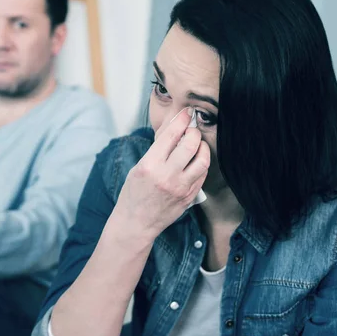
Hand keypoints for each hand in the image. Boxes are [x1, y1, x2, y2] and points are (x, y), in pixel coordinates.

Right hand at [113, 108, 209, 238]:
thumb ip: (157, 150)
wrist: (136, 223)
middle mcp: (167, 176)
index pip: (171, 135)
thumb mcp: (139, 167)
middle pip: (191, 144)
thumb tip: (174, 130)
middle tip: (191, 130)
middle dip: (193, 132)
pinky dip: (202, 163)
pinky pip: (202, 175)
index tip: (187, 113)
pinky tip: (196, 161)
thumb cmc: (133, 193)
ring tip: (197, 145)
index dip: (182, 120)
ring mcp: (180, 188)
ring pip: (203, 160)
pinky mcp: (189, 197)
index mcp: (150, 165)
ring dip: (202, 147)